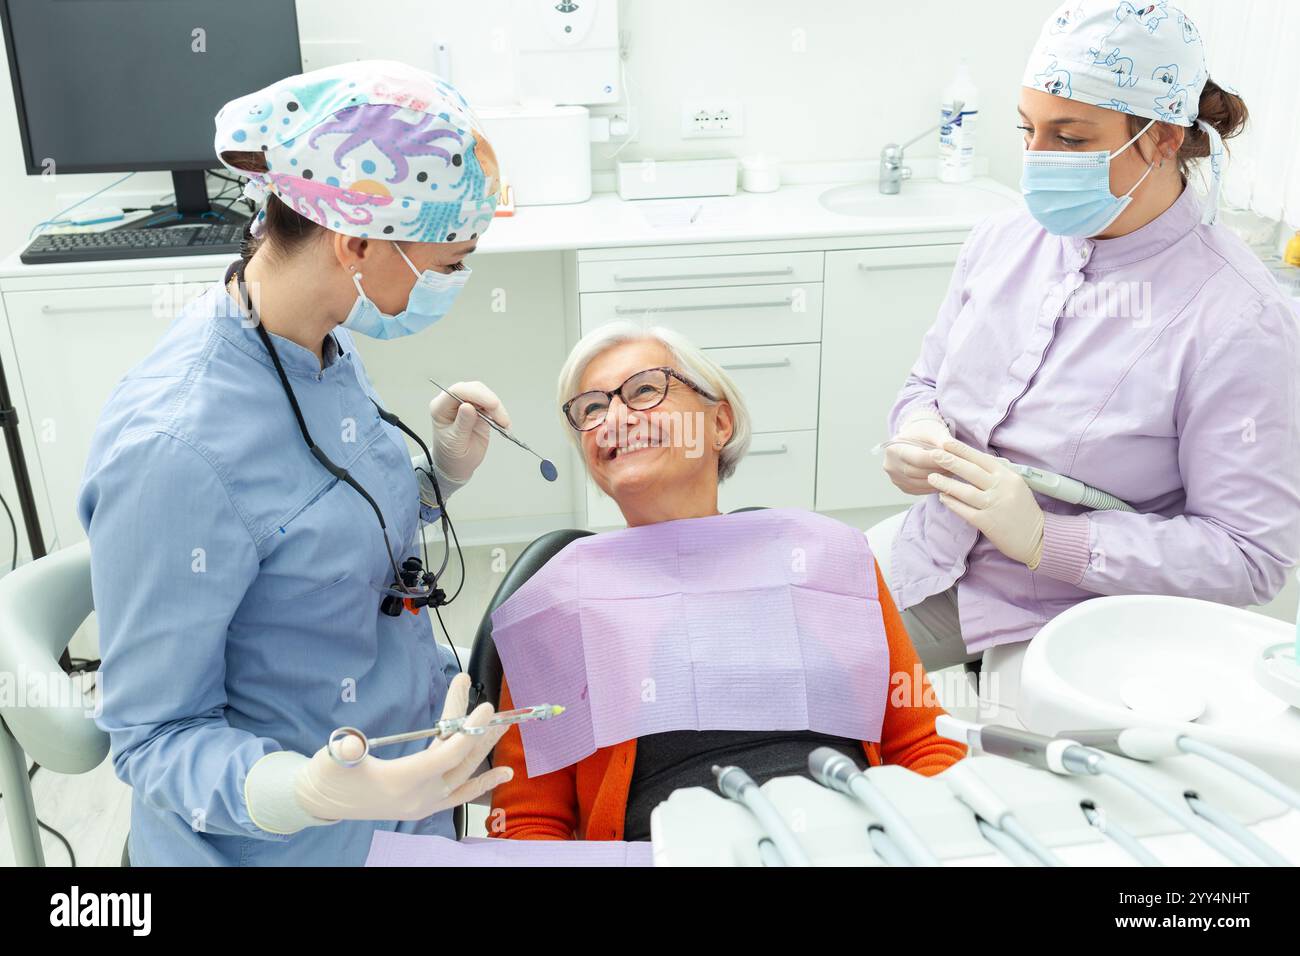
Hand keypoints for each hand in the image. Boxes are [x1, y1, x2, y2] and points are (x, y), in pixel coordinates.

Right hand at [294, 674, 511, 821]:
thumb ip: (345, 750)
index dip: (468, 731)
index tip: (484, 707)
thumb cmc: (330, 775)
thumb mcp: (332, 759)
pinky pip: (460, 795)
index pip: (446, 756)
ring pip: (463, 774)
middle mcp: (419, 796)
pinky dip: (482, 783)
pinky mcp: (425, 805)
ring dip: (483, 749)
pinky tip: (503, 773)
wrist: (324, 802)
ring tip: (503, 727)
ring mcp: (424, 803)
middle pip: (460, 762)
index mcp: (401, 781)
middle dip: (480, 733)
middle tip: (498, 709)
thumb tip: (352, 743)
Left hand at [429, 381, 511, 484]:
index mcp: (440, 408)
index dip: (476, 394)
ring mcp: (466, 405)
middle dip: (490, 401)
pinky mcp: (479, 410)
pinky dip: (500, 414)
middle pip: (474, 389)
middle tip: (502, 418)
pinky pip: (491, 406)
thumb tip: (468, 406)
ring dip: (498, 408)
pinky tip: (504, 425)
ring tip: (504, 424)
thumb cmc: (450, 455)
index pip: (457, 391)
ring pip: (485, 396)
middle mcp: (453, 403)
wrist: (456, 465)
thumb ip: (462, 424)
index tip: (493, 404)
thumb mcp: (455, 443)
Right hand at [882, 414, 953, 494]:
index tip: (953, 459)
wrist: (914, 438)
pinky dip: (934, 486)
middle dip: (939, 470)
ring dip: (938, 480)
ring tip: (952, 472)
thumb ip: (943, 439)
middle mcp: (890, 465)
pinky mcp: (903, 487)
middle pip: (919, 472)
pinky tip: (944, 479)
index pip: (919, 458)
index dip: (938, 460)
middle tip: (956, 467)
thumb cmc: (924, 432)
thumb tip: (952, 449)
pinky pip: (920, 490)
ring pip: (921, 483)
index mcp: (894, 448)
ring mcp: (895, 478)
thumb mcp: (933, 430)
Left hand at [926, 439, 1044, 566]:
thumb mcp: (1016, 485)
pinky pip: (965, 510)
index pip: (982, 459)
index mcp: (1008, 477)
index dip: (963, 450)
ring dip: (946, 483)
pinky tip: (942, 497)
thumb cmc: (1024, 509)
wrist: (1038, 537)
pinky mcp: (987, 522)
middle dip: (950, 461)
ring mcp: (994, 505)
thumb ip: (998, 474)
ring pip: (965, 491)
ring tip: (931, 477)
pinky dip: (952, 503)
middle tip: (933, 454)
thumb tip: (974, 461)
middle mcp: (1001, 488)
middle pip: (971, 472)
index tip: (946, 443)